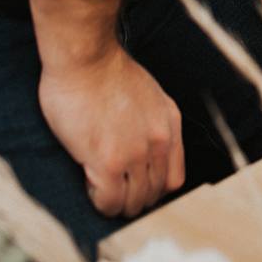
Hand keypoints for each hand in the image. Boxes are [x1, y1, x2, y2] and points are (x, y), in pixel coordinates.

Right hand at [38, 44, 184, 218]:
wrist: (87, 58)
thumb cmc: (106, 72)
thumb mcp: (147, 95)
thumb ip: (151, 122)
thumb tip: (141, 150)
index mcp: (170, 123)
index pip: (174, 178)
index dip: (152, 188)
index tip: (134, 184)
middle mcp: (159, 140)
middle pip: (154, 193)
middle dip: (133, 197)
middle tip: (113, 190)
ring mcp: (135, 153)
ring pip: (133, 202)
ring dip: (116, 203)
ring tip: (100, 187)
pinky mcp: (108, 162)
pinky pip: (109, 202)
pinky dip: (100, 202)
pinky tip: (89, 184)